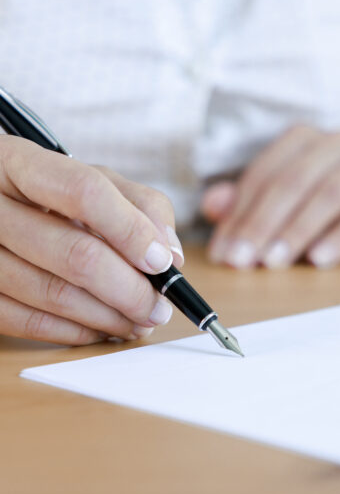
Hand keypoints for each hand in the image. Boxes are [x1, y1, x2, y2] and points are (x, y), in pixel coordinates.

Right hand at [0, 136, 183, 344]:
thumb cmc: (53, 193)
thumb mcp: (94, 178)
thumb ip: (140, 204)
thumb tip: (169, 254)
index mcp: (16, 162)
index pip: (85, 193)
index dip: (131, 231)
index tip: (162, 262)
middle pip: (76, 253)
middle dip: (131, 289)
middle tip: (159, 307)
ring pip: (55, 295)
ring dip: (110, 317)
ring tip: (140, 320)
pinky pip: (28, 322)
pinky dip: (76, 332)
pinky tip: (103, 328)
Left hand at [202, 126, 339, 268]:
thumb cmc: (323, 206)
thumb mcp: (282, 203)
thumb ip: (246, 202)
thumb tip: (212, 205)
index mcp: (302, 139)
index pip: (263, 174)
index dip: (239, 214)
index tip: (223, 253)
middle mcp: (335, 142)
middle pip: (292, 181)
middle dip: (263, 224)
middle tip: (243, 261)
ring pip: (328, 193)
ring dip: (297, 230)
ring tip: (275, 262)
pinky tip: (320, 260)